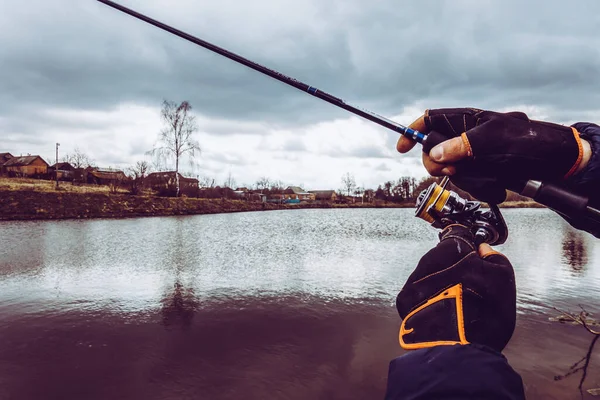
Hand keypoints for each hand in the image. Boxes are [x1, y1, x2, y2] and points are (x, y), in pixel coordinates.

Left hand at [396, 224, 515, 352]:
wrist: (459, 351)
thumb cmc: (483, 316)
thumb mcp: (503, 281)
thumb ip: (494, 259)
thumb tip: (484, 251)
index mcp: (451, 252)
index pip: (458, 240)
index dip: (468, 249)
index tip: (474, 256)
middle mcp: (427, 263)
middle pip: (440, 258)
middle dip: (453, 267)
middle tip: (468, 283)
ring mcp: (413, 281)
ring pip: (428, 274)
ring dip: (439, 282)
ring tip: (456, 300)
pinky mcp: (404, 301)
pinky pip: (418, 291)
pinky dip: (428, 297)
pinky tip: (442, 308)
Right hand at [397, 108, 591, 202]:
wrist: (556, 162)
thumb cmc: (530, 141)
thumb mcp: (495, 138)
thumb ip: (463, 144)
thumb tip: (436, 152)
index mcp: (467, 120)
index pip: (431, 120)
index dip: (413, 131)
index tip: (402, 148)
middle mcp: (466, 137)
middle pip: (434, 149)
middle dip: (439, 163)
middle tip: (451, 170)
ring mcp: (473, 155)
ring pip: (450, 170)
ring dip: (465, 179)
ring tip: (485, 177)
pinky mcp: (482, 171)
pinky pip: (467, 182)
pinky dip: (479, 187)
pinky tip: (495, 185)